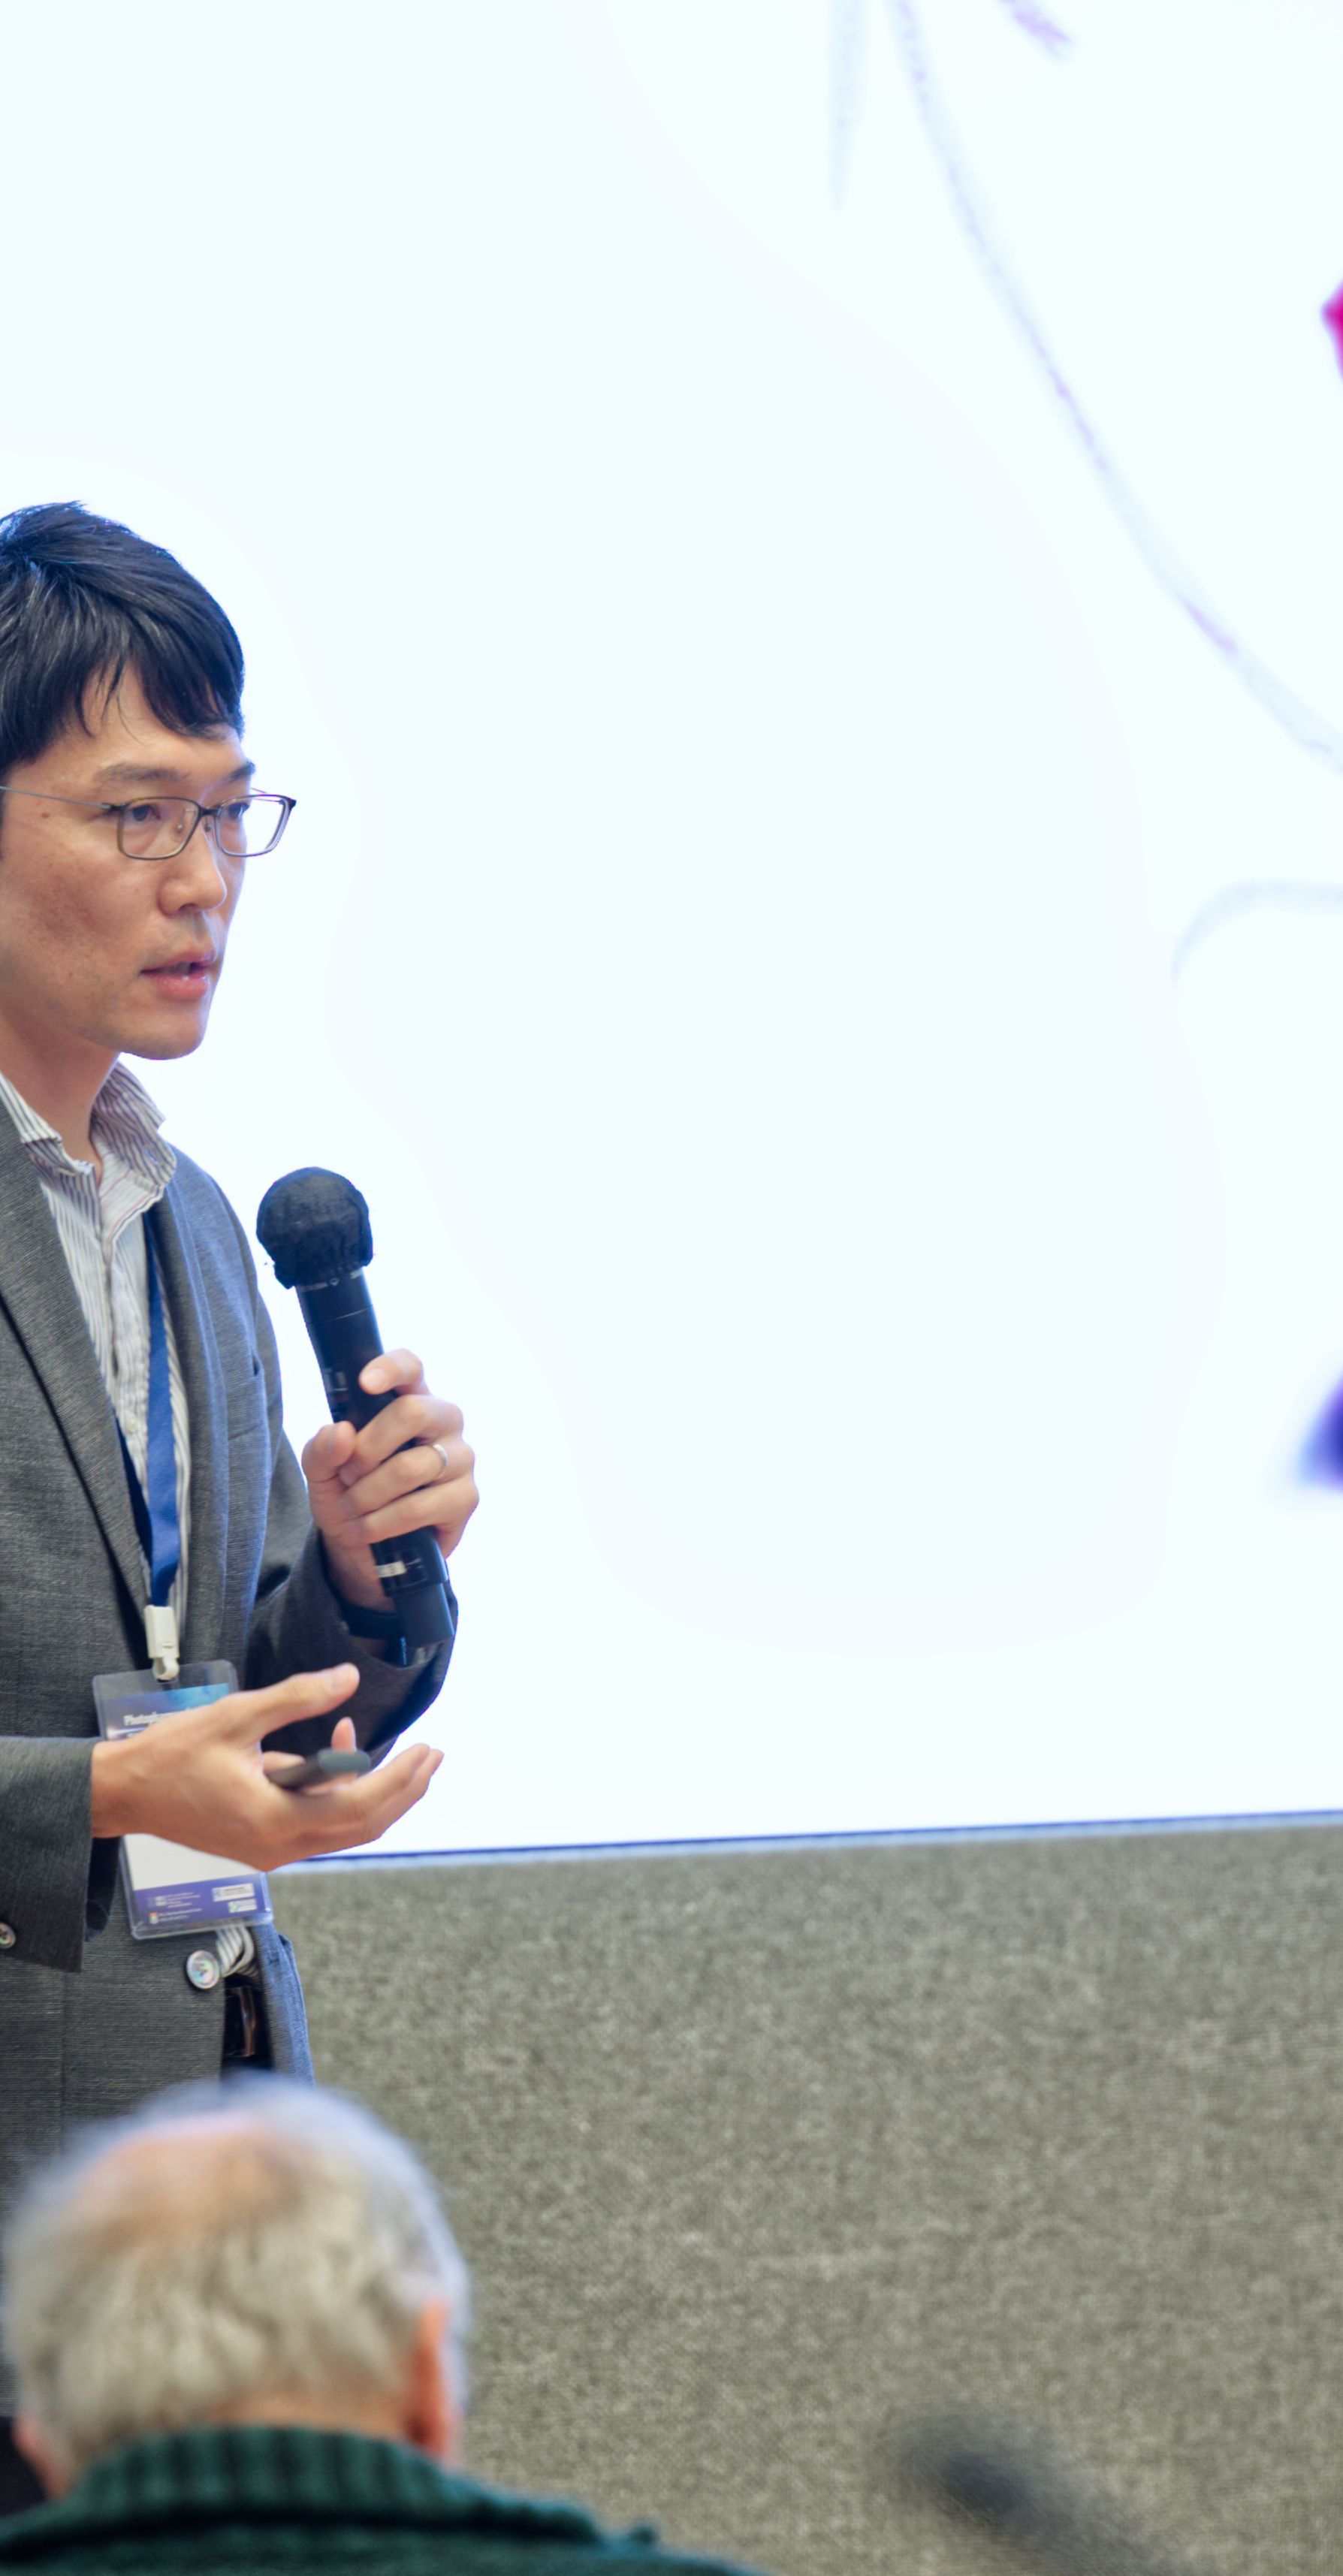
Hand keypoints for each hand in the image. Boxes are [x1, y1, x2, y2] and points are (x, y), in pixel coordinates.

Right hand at [90, 1666, 442, 1866]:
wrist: (123, 1793)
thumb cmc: (171, 1755)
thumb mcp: (237, 1715)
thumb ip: (297, 1697)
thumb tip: (348, 1678)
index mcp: (276, 1821)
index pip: (359, 1806)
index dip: (401, 1778)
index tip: (429, 1749)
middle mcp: (279, 1846)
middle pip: (363, 1826)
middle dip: (404, 1790)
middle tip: (435, 1755)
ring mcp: (270, 1850)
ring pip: (344, 1829)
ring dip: (376, 1792)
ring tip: (406, 1753)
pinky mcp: (262, 1843)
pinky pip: (318, 1823)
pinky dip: (340, 1793)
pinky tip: (341, 1748)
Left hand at [301, 1352, 477, 1613]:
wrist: (365, 1549)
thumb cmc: (348, 1494)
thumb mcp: (321, 1472)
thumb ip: (321, 1449)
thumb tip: (341, 1433)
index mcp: (410, 1399)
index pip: (410, 1368)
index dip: (391, 1369)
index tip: (365, 1383)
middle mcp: (443, 1421)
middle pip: (412, 1412)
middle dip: (367, 1449)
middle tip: (348, 1474)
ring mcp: (460, 1459)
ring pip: (410, 1467)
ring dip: (367, 1494)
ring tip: (351, 1509)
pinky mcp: (465, 1498)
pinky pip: (418, 1507)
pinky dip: (382, 1522)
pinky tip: (367, 1529)